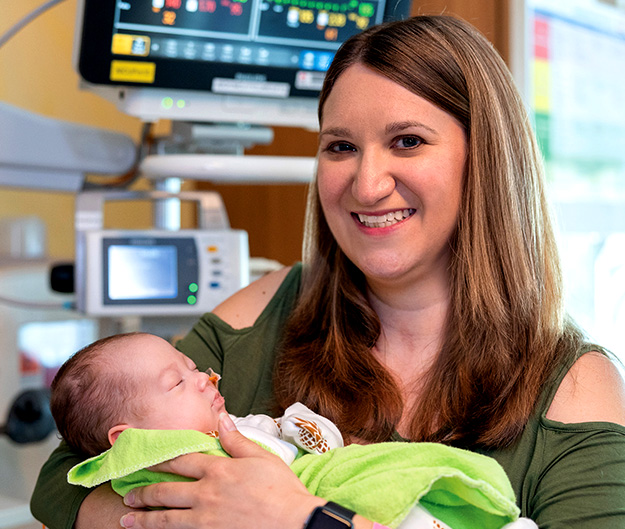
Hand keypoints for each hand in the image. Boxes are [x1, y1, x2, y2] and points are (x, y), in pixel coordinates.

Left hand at [120, 413, 323, 528]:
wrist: (294, 522)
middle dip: (144, 492)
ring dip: (144, 518)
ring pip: (166, 517)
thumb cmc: (281, 489)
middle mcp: (206, 493)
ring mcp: (205, 519)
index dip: (159, 460)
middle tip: (129, 494)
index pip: (180, 461)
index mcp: (218, 469)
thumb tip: (222, 419)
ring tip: (127, 518)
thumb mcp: (261, 457)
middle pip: (166, 491)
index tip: (144, 460)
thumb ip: (236, 440)